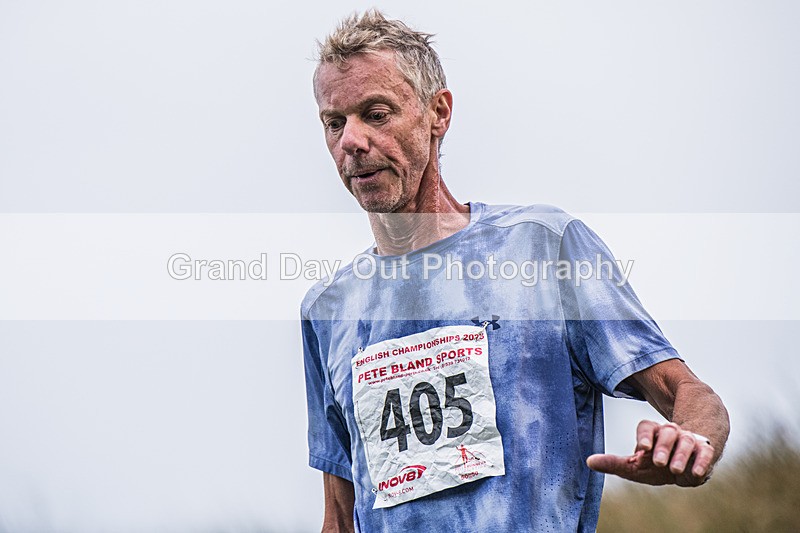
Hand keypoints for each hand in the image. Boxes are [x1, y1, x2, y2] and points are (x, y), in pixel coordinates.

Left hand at [586, 420, 715, 486]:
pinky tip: (695, 473)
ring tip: (674, 469)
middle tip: (658, 462)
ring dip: (680, 455)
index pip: (645, 427)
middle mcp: (670, 432)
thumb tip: (589, 462)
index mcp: (651, 432)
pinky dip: (701, 462)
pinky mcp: (705, 450)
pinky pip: (705, 453)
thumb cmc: (655, 466)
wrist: (686, 468)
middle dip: (662, 446)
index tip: (642, 449)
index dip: (644, 436)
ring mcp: (688, 440)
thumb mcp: (634, 467)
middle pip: (666, 432)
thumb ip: (613, 464)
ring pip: (685, 441)